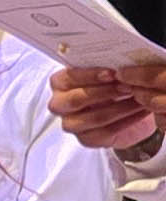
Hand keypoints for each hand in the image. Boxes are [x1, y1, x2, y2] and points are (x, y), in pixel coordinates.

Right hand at [49, 63, 165, 157]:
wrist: (125, 106)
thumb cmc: (112, 85)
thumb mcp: (107, 71)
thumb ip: (106, 66)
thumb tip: (116, 61)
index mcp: (60, 82)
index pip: (68, 78)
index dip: (89, 76)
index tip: (112, 73)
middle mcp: (60, 104)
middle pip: (75, 100)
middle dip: (105, 92)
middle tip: (127, 86)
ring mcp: (71, 123)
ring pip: (93, 118)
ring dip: (120, 107)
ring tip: (138, 97)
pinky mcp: (86, 139)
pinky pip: (105, 132)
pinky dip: (126, 121)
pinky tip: (139, 111)